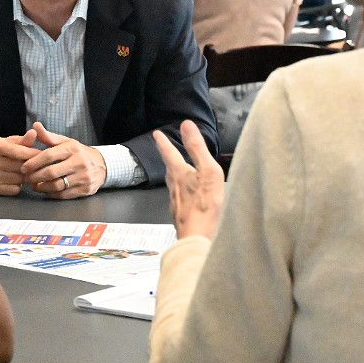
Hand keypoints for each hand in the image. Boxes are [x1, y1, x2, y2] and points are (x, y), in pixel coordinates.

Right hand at [0, 129, 39, 195]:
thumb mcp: (8, 142)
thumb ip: (23, 140)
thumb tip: (34, 133)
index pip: (19, 152)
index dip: (33, 153)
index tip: (43, 155)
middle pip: (20, 166)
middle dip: (31, 166)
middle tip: (37, 165)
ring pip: (19, 179)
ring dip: (25, 176)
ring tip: (26, 172)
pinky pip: (14, 189)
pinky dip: (18, 186)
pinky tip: (16, 180)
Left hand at [21, 122, 105, 199]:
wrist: (103, 165)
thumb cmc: (79, 153)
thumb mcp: (66, 142)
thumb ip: (49, 137)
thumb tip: (35, 126)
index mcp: (72, 148)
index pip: (49, 155)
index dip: (34, 162)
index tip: (24, 167)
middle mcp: (79, 162)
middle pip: (51, 172)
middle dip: (35, 176)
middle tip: (26, 178)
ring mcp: (83, 177)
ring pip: (57, 185)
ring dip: (41, 187)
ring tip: (33, 185)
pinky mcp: (85, 189)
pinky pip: (64, 195)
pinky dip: (51, 194)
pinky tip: (45, 190)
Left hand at [153, 120, 224, 239]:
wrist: (197, 237)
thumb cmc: (205, 204)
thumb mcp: (207, 171)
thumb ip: (197, 148)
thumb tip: (186, 125)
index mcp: (179, 174)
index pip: (169, 153)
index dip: (163, 142)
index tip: (157, 134)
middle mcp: (173, 187)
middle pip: (169, 169)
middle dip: (168, 157)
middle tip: (164, 150)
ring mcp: (176, 203)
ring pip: (173, 184)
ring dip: (174, 174)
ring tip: (176, 170)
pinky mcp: (181, 216)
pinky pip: (180, 198)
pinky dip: (182, 191)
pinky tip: (187, 196)